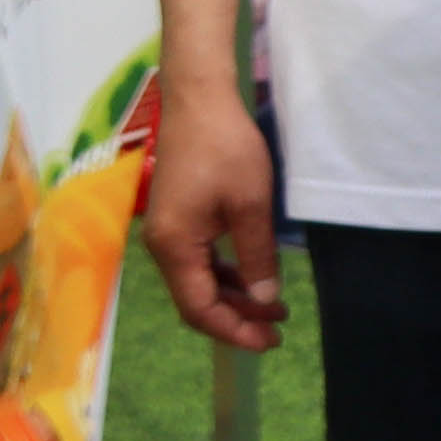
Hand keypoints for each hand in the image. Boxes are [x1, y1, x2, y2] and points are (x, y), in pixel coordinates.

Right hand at [141, 78, 285, 349]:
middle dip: (235, 318)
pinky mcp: (177, 219)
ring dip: (233, 297)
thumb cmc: (226, 148)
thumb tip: (263, 300)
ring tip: (273, 308)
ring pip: (198, 281)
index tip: (268, 341)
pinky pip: (199, 260)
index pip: (199, 308)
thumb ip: (256, 255)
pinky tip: (253, 278)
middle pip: (196, 300)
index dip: (233, 329)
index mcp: (174, 247)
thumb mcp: (251, 204)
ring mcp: (168, 233)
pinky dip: (225, 274)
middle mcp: (163, 246)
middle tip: (277, 330)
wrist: (199, 100)